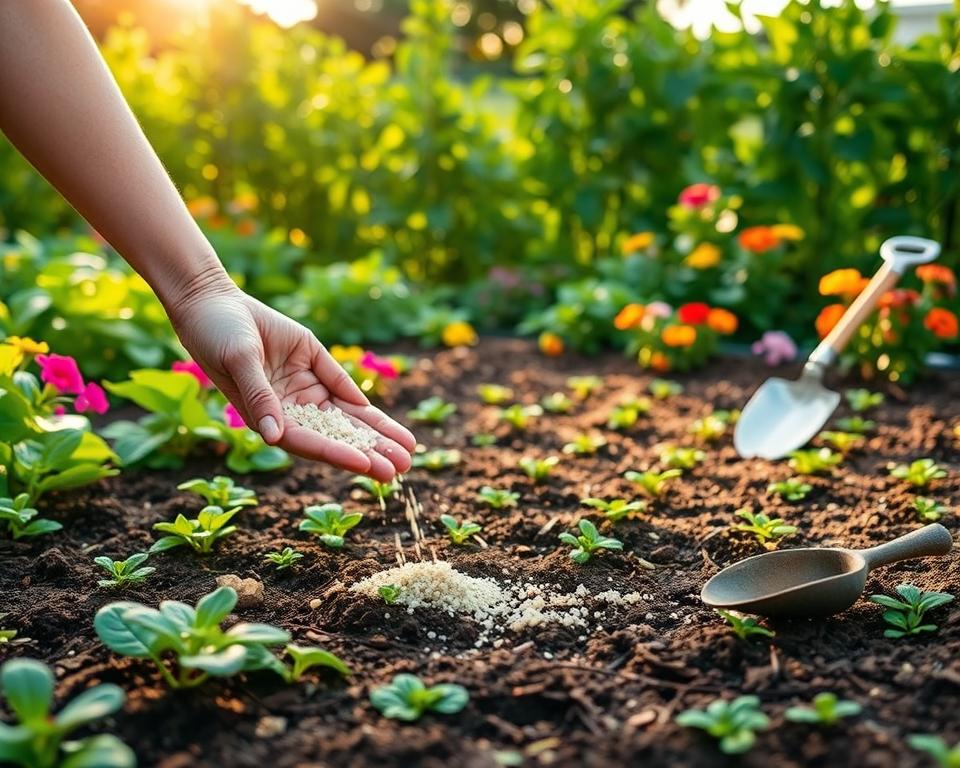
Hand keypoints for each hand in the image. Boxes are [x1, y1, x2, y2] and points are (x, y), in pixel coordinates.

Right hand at [166, 280, 414, 480]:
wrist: (212, 302)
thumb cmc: (217, 334)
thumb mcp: (240, 362)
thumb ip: (259, 397)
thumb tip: (273, 436)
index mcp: (268, 417)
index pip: (310, 442)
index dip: (339, 454)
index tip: (367, 465)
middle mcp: (290, 409)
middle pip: (336, 436)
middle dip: (370, 452)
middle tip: (404, 467)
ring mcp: (303, 388)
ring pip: (346, 417)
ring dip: (376, 434)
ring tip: (409, 450)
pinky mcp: (313, 365)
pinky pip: (342, 388)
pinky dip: (364, 406)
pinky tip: (388, 424)